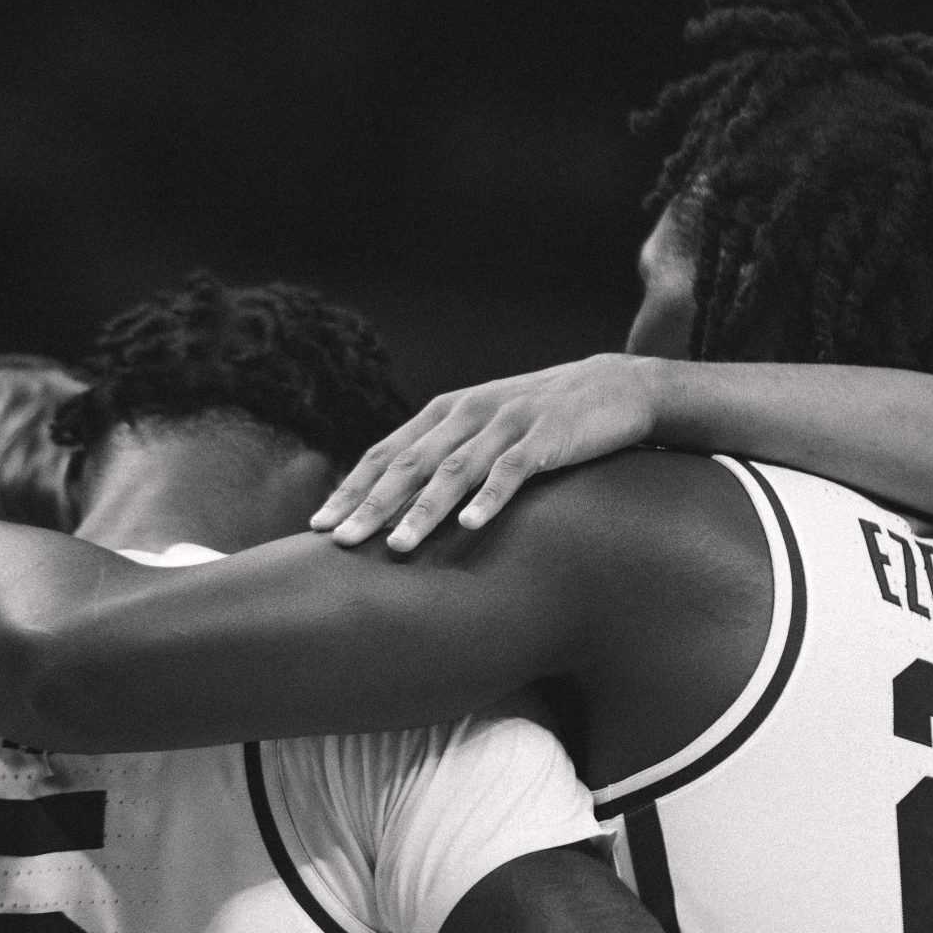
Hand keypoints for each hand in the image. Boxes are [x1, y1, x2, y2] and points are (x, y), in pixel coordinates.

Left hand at [309, 355, 664, 550]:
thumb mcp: (484, 428)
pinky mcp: (546, 437)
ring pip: (454, 471)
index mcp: (446, 413)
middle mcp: (468, 414)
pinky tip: (472, 525)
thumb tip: (394, 504)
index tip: (320, 525)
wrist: (613, 386)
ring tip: (397, 547)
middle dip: (371, 505)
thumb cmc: (540, 418)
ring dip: (423, 511)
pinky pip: (513, 470)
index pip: (386, 453)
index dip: (352, 488)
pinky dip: (491, 497)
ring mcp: (506, 424)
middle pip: (409, 464)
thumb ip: (444, 454)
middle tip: (340, 542)